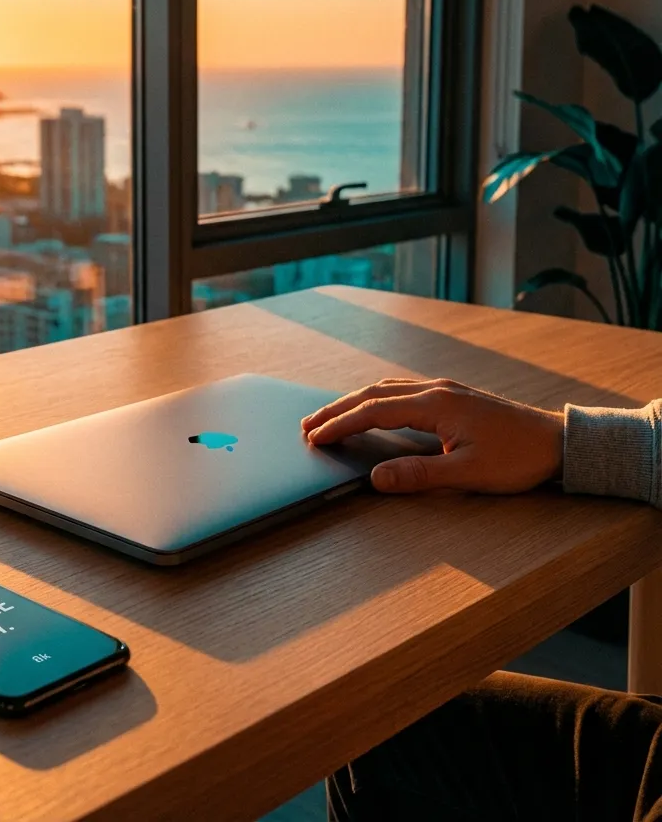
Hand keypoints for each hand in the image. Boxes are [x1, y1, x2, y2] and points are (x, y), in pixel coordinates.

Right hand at [301, 378, 563, 494]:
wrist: (558, 441)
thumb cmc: (518, 458)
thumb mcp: (469, 474)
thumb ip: (420, 475)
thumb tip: (376, 478)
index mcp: (435, 405)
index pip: (373, 411)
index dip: (341, 424)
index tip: (314, 437)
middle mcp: (434, 390)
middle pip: (372, 394)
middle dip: (336, 409)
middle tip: (307, 426)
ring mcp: (443, 390)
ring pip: (385, 388)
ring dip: (353, 402)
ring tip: (328, 417)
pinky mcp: (451, 396)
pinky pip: (400, 390)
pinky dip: (374, 399)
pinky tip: (370, 408)